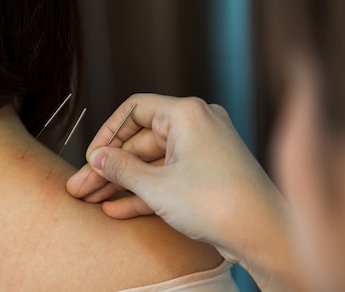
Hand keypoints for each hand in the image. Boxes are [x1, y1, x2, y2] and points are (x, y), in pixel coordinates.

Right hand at [67, 93, 284, 258]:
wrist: (264, 235)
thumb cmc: (218, 203)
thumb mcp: (158, 186)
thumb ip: (121, 169)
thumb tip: (97, 157)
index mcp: (187, 114)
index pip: (135, 110)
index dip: (108, 134)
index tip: (91, 158)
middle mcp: (197, 126)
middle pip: (140, 141)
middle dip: (109, 167)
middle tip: (81, 186)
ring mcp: (203, 152)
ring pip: (152, 163)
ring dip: (122, 182)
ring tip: (91, 200)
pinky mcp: (207, 175)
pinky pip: (168, 177)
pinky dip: (144, 192)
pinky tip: (116, 208)